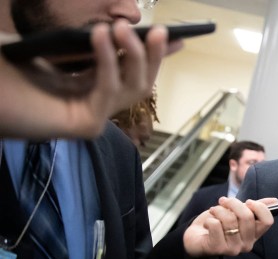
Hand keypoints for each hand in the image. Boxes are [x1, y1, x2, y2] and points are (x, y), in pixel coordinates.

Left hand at [0, 21, 178, 138]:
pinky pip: (108, 91)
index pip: (126, 71)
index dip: (151, 55)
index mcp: (83, 88)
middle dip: (153, 55)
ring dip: (134, 56)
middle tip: (160, 31)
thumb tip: (108, 29)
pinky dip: (108, 62)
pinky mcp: (86, 125)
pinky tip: (100, 34)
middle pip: (139, 82)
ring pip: (133, 88)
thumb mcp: (41, 49)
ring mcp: (92, 118)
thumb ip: (72, 44)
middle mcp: (92, 105)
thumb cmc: (3, 75)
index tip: (172, 37)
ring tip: (122, 26)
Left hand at [183, 197, 276, 256]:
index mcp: (255, 234)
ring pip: (230, 220)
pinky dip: (209, 219)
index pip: (267, 221)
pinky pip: (216, 225)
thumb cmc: (218, 224)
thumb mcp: (237, 212)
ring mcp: (233, 249)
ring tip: (213, 211)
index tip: (248, 202)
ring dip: (218, 210)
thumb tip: (275, 201)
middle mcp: (247, 244)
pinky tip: (208, 224)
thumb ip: (255, 207)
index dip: (259, 207)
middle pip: (247, 217)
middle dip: (233, 203)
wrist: (196, 237)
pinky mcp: (218, 249)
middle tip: (224, 201)